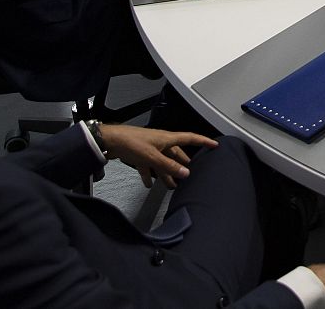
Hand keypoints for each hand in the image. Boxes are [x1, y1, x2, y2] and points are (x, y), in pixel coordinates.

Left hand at [97, 124, 216, 188]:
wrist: (110, 141)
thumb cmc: (133, 144)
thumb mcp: (153, 157)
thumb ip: (169, 166)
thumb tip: (186, 173)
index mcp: (168, 139)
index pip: (190, 139)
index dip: (203, 141)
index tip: (215, 145)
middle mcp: (161, 142)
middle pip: (176, 153)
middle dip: (182, 164)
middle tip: (188, 173)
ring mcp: (150, 148)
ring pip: (162, 162)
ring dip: (166, 173)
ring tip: (170, 185)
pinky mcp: (139, 154)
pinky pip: (148, 166)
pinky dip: (150, 174)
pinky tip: (149, 184)